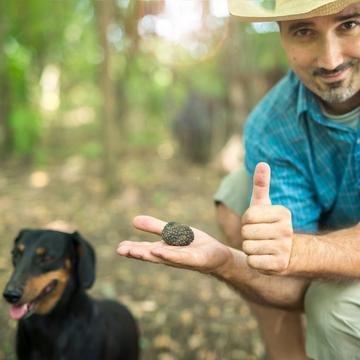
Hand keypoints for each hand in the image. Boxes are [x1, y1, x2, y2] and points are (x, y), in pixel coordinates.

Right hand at [117, 216, 232, 274]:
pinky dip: (168, 254)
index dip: (132, 249)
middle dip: (136, 253)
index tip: (119, 248)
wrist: (217, 255)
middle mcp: (170, 257)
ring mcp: (182, 260)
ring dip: (149, 255)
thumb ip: (155, 227)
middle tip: (120, 250)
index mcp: (163, 250)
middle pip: (151, 255)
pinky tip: (158, 250)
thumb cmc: (193, 245)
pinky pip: (180, 257)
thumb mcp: (172, 231)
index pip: (145, 250)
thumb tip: (134, 220)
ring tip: (134, 252)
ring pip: (163, 257)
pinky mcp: (195, 260)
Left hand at [241, 162, 293, 274]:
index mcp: (283, 213)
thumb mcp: (265, 205)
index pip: (248, 216)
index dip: (247, 221)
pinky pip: (252, 261)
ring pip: (248, 247)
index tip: (256, 223)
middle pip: (246, 232)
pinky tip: (262, 257)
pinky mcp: (279, 266)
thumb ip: (261, 185)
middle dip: (247, 235)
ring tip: (261, 246)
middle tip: (258, 236)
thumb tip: (262, 163)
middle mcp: (286, 230)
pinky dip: (253, 261)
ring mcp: (284, 248)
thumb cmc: (269, 224)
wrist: (288, 253)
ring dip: (249, 248)